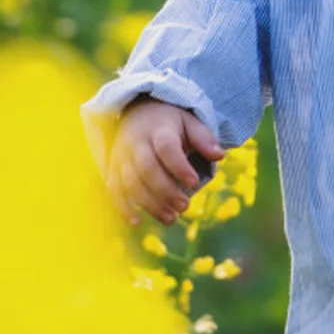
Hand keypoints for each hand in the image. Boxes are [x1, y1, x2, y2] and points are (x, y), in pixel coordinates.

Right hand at [107, 97, 225, 226]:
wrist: (137, 110)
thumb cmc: (170, 121)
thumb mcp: (189, 122)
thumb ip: (204, 138)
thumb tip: (220, 156)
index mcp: (158, 130)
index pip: (166, 148)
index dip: (179, 167)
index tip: (194, 183)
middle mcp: (136, 143)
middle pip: (147, 169)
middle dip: (166, 191)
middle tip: (185, 206)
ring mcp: (122, 157)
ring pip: (131, 183)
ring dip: (150, 204)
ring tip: (171, 218)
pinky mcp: (113, 169)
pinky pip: (114, 190)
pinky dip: (123, 207)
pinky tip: (137, 223)